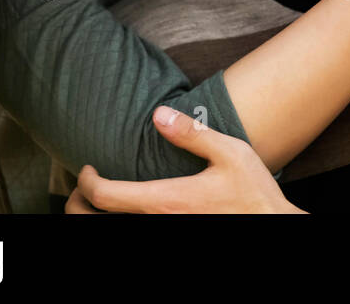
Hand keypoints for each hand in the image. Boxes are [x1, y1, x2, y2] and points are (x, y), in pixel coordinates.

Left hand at [65, 106, 304, 213]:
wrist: (271, 224)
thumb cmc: (253, 193)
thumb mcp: (231, 153)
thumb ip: (193, 133)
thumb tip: (160, 112)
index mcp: (165, 201)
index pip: (105, 196)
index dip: (86, 182)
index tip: (89, 168)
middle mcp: (158, 222)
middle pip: (94, 222)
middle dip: (78, 204)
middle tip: (85, 187)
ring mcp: (166, 232)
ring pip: (109, 232)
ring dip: (96, 217)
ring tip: (102, 199)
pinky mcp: (174, 236)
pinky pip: (132, 231)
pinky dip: (119, 221)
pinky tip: (128, 210)